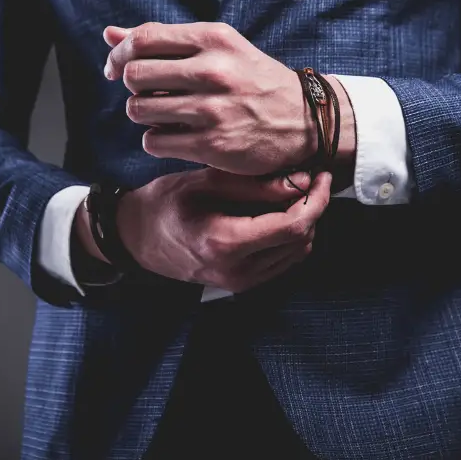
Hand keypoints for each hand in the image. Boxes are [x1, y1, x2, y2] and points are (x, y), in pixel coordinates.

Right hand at [78, 168, 331, 292]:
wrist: (138, 237)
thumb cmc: (165, 204)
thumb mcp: (207, 183)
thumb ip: (257, 185)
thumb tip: (304, 182)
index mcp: (226, 243)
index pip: (293, 226)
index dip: (317, 199)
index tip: (322, 175)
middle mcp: (238, 271)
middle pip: (301, 240)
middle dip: (313, 208)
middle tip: (309, 178)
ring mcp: (241, 283)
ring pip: (297, 252)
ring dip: (304, 222)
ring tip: (295, 192)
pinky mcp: (243, 284)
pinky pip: (283, 260)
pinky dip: (290, 236)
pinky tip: (280, 212)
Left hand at [101, 22, 320, 175]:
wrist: (305, 120)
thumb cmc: (254, 81)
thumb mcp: (219, 48)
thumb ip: (165, 40)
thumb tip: (109, 33)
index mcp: (214, 40)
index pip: (143, 39)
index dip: (120, 54)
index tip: (116, 66)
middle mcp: (213, 71)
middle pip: (135, 76)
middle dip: (132, 87)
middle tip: (146, 94)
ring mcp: (212, 110)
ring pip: (139, 110)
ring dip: (143, 114)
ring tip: (163, 115)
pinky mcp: (212, 145)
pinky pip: (154, 142)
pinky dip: (156, 140)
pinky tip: (173, 136)